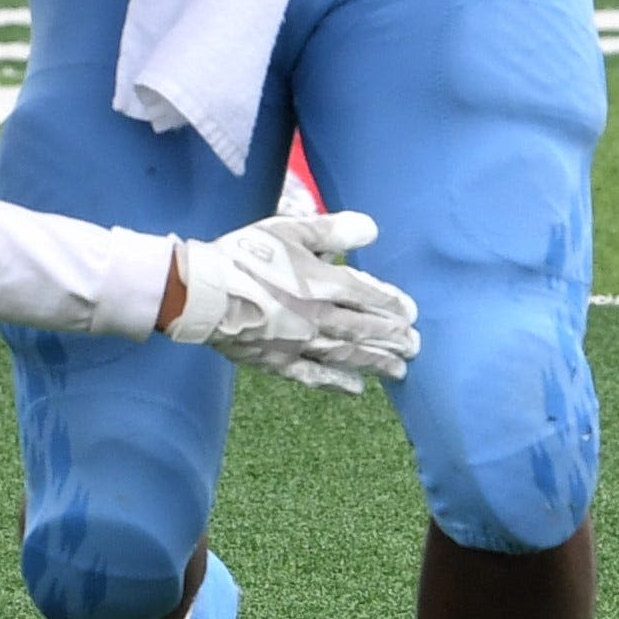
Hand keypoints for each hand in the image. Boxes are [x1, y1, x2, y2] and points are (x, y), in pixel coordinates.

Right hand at [160, 210, 417, 393]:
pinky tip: (356, 389)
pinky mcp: (277, 361)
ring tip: (400, 371)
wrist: (202, 294)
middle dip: (392, 338)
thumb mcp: (287, 230)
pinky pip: (313, 376)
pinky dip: (337, 383)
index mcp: (322, 285)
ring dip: (375, 363)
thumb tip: (372, 229)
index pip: (369, 297)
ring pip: (346, 355)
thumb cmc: (244, 256)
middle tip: (416, 346)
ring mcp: (299, 344)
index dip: (392, 305)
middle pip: (363, 329)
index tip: (413, 313)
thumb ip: (331, 230)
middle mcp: (318, 318)